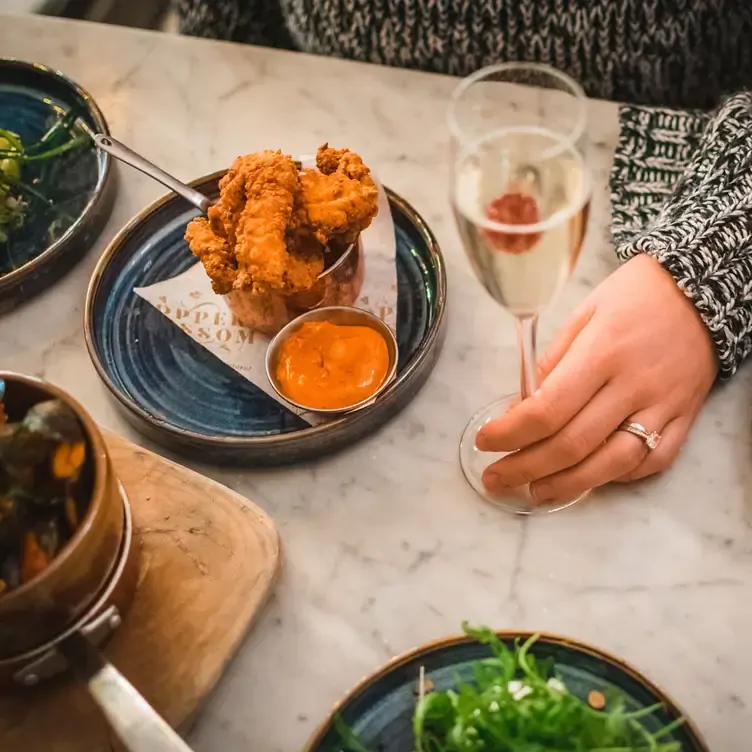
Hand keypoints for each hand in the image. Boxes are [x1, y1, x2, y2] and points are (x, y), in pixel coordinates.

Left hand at [476, 254, 717, 503]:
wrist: (702, 290)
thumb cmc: (633, 297)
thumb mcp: (583, 313)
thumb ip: (551, 362)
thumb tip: (520, 409)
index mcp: (602, 352)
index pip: (547, 409)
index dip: (510, 433)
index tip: (484, 442)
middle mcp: (633, 385)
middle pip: (573, 444)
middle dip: (525, 468)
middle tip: (496, 479)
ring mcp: (664, 406)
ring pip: (612, 463)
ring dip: (567, 486)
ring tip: (535, 493)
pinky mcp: (685, 418)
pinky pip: (653, 461)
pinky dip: (618, 477)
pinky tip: (589, 478)